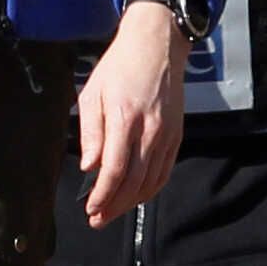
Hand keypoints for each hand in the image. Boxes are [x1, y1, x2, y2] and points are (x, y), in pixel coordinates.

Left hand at [75, 0, 190, 228]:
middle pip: (134, 181)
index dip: (103, 194)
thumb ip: (90, 132)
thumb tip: (90, 166)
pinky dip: (150, 189)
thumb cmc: (120, 67)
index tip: (91, 208)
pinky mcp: (176, 135)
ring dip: (131, 202)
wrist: (157, 45)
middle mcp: (150, 129)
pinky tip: (135, 197)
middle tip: (97, 220)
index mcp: (125, 117)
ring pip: (151, 180)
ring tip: (112, 213)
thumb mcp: (92, 92)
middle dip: (114, 205)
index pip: (115, 169)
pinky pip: (164, 170)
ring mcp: (166, 133)